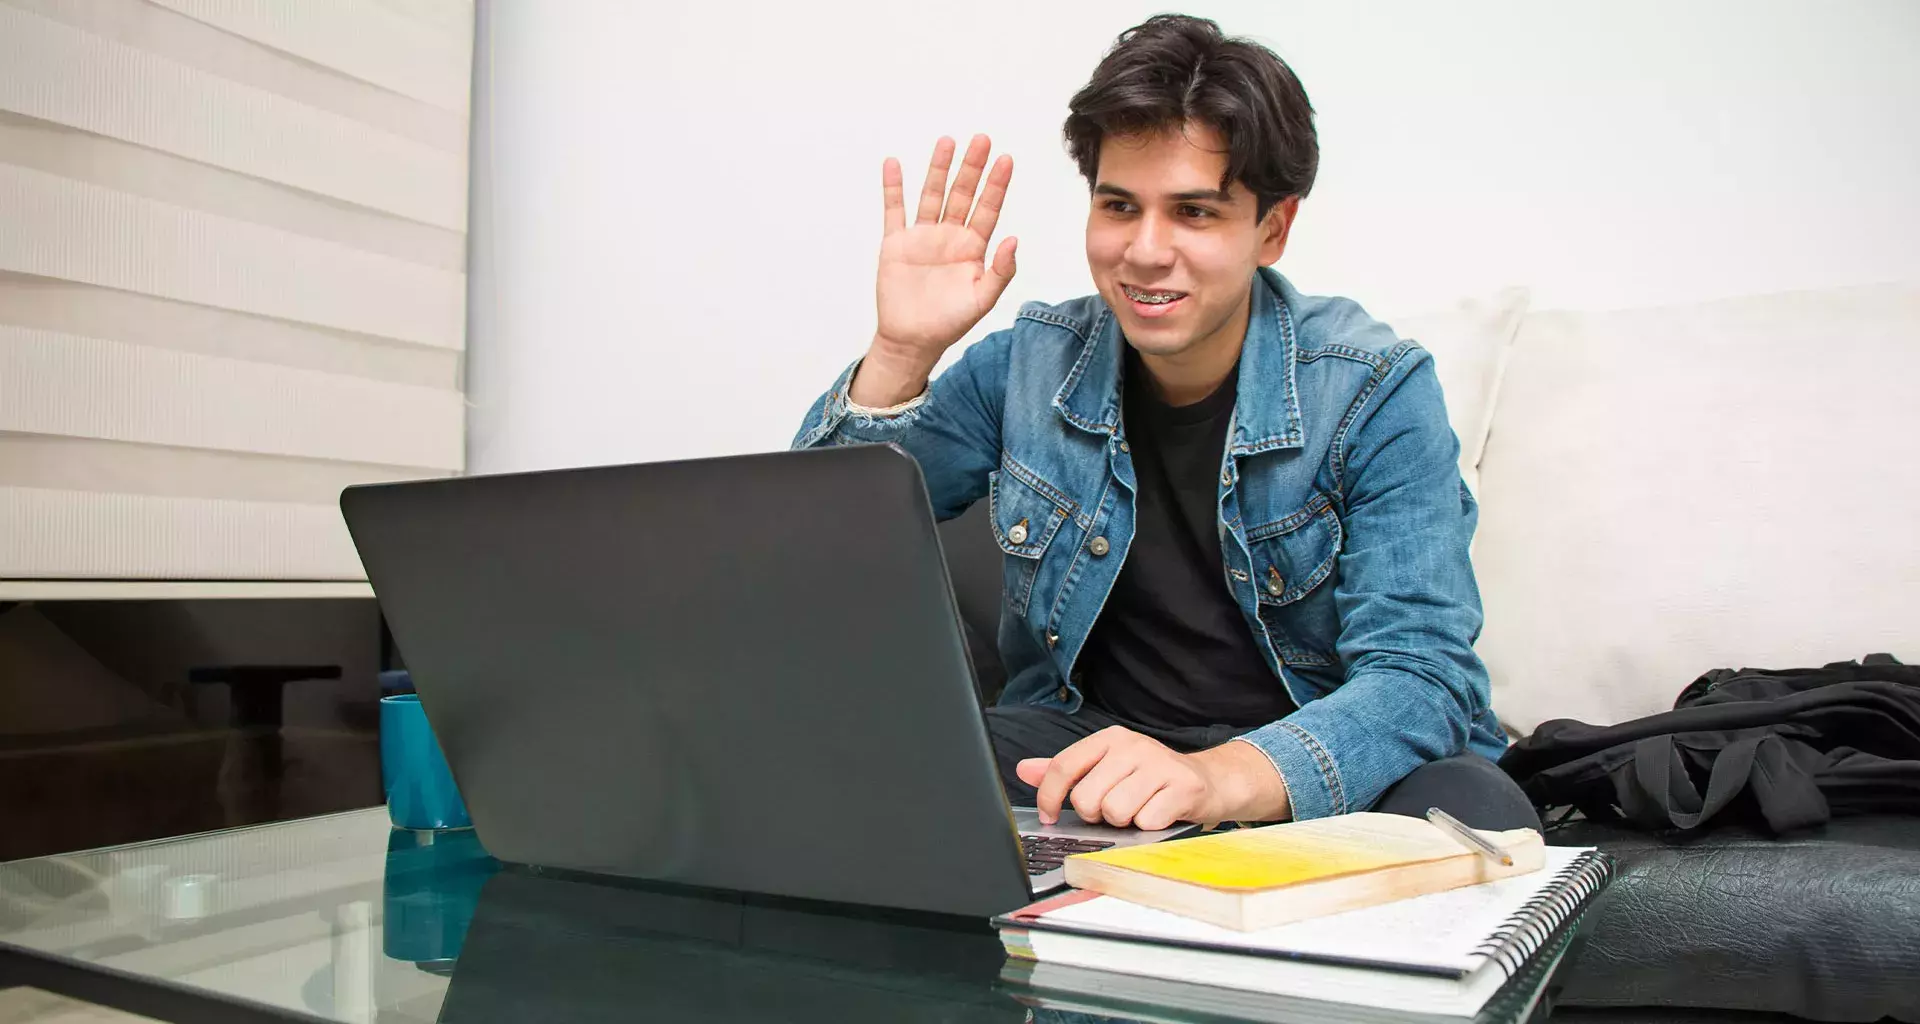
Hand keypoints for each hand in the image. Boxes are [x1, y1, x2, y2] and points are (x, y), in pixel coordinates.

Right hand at [852, 135, 1016, 406]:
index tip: (1005, 159)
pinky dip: (893, 187)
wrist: (912, 340)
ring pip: (931, 194)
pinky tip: (893, 164)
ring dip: (938, 168)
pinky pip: (894, 210)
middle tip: (981, 139)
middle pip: (962, 194)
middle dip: (971, 167)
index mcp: (972, 247)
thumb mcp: (982, 300)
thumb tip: (1014, 239)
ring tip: (947, 141)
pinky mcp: (896, 243)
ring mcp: (922, 237)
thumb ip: (1001, 271)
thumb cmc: (949, 323)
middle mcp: (949, 236)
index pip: (988, 208)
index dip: (996, 184)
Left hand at [1015, 727, 1292, 829]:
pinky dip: (1149, 828)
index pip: (1063, 766)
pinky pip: (1145, 822)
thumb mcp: (1108, 767)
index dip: (1049, 797)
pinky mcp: (1182, 787)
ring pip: (1115, 812)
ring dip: (1124, 822)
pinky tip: (1159, 815)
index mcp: (1110, 739)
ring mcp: (1159, 765)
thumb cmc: (1152, 778)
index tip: (1050, 816)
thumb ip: (1067, 770)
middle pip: (1087, 797)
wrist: (1211, 781)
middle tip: (1114, 810)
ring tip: (1139, 810)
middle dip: (1096, 814)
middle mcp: (1133, 746)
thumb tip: (1024, 769)